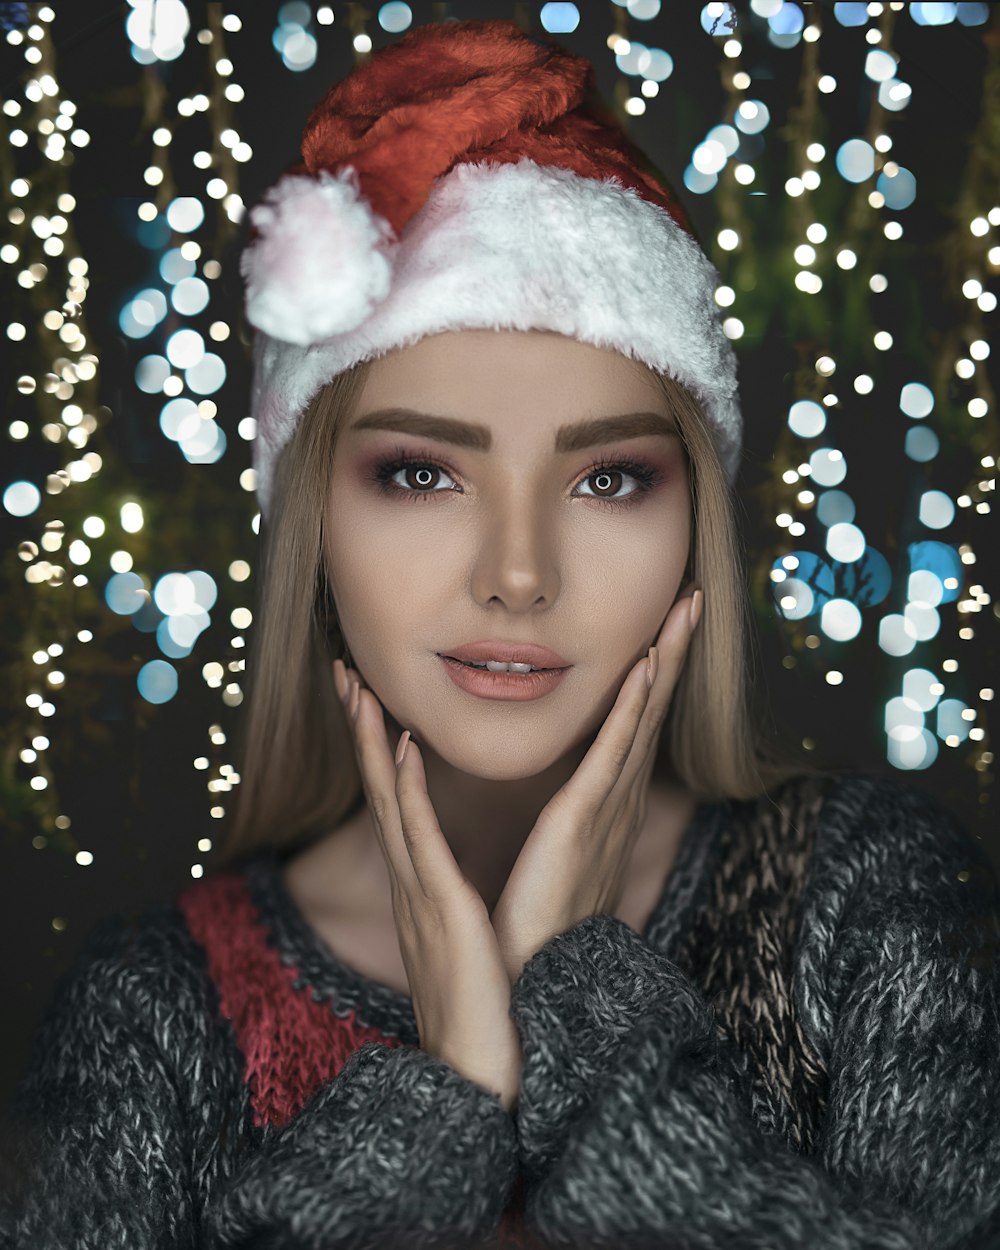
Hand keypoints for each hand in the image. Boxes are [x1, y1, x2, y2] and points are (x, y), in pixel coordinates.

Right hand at [333, 658, 522, 1114]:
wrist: (484, 1068)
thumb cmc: (486, 1003)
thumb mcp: (467, 936)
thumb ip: (454, 898)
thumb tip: (456, 873)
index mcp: (423, 881)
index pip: (394, 798)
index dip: (376, 744)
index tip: (368, 696)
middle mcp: (412, 879)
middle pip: (378, 787)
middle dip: (360, 727)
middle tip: (344, 672)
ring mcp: (420, 891)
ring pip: (387, 801)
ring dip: (371, 741)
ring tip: (358, 689)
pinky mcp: (440, 908)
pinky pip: (419, 840)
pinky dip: (405, 792)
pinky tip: (398, 750)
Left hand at [489, 587, 703, 986]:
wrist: (533, 990)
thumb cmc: (538, 931)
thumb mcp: (555, 865)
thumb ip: (567, 829)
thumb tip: (570, 808)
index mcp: (603, 808)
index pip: (633, 728)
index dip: (654, 677)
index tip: (666, 629)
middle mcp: (615, 803)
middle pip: (651, 713)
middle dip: (674, 654)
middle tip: (694, 599)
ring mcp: (604, 810)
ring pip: (642, 720)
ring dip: (664, 662)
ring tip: (684, 611)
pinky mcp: (583, 821)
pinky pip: (613, 752)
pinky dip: (634, 707)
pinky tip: (647, 665)